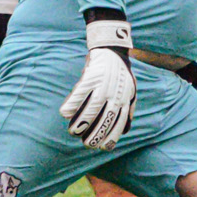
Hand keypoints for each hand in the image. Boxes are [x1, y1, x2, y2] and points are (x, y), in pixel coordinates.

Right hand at [61, 18, 136, 149]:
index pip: (119, 123)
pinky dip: (72, 103)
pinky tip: (64, 114)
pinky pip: (80, 92)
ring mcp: (104, 84)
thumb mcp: (131, 91)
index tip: (102, 148)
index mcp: (125, 99)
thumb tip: (125, 131)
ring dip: (82, 122)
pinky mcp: (91, 75)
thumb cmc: (121, 74)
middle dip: (96, 134)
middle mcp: (116, 93)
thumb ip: (128, 110)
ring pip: (93, 107)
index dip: (110, 137)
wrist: (113, 49)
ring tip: (74, 132)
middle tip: (86, 144)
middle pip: (106, 118)